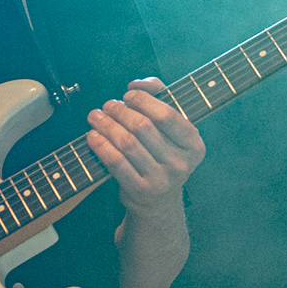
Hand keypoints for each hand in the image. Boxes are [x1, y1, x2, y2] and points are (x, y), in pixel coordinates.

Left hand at [86, 78, 205, 214]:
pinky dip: (100, 145)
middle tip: (107, 105)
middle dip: (120, 110)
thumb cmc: (161, 154)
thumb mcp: (170, 130)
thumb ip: (159, 97)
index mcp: (194, 145)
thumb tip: (137, 85)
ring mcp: (161, 180)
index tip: (128, 95)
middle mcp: (181, 163)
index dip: (143, 100)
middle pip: (142, 127)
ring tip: (95, 116)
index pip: (167, 115)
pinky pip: (115, 162)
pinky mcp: (141, 191)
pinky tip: (92, 136)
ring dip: (106, 125)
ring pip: (127, 143)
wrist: (159, 202)